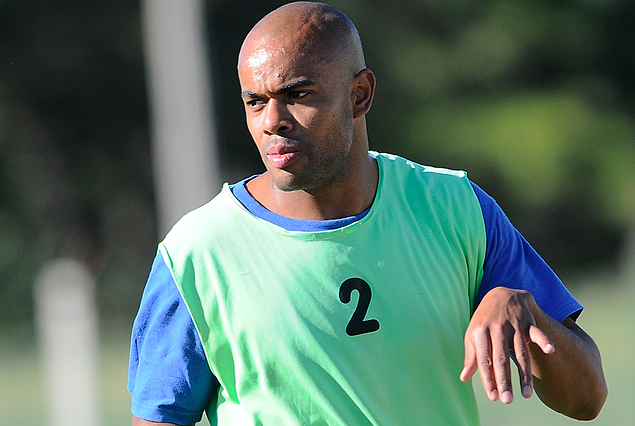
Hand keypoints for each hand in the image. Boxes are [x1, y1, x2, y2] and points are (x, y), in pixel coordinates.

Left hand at [460, 287, 554, 403]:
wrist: (501, 293)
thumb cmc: (484, 319)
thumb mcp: (473, 333)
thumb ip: (471, 356)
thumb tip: (464, 378)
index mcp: (480, 331)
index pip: (484, 359)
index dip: (488, 378)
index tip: (493, 396)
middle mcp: (497, 328)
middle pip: (501, 358)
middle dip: (504, 380)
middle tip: (507, 400)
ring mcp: (514, 325)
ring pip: (520, 352)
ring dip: (524, 374)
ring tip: (526, 395)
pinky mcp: (528, 322)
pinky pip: (537, 332)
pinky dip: (544, 340)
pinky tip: (550, 350)